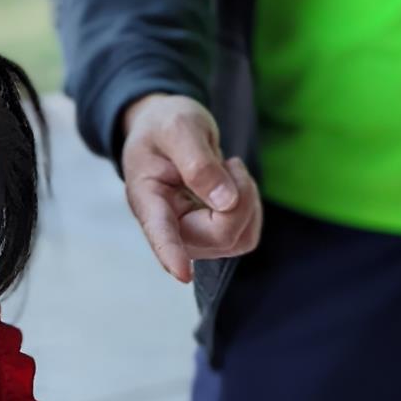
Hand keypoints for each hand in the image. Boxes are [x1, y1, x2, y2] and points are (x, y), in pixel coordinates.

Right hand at [121, 93, 261, 281]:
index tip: (181, 274)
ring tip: (229, 170)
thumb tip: (225, 202)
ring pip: (237, 240)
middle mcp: (169, 227)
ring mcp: (191, 237)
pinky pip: (246, 237)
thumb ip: (198, 163)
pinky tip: (235, 186)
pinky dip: (251, 208)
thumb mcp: (178, 127)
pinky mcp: (211, 237)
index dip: (171, 253)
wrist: (165, 130)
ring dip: (248, 202)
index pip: (160, 232)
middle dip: (240, 198)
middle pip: (218, 236)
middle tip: (231, 163)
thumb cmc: (165, 125)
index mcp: (148, 198)